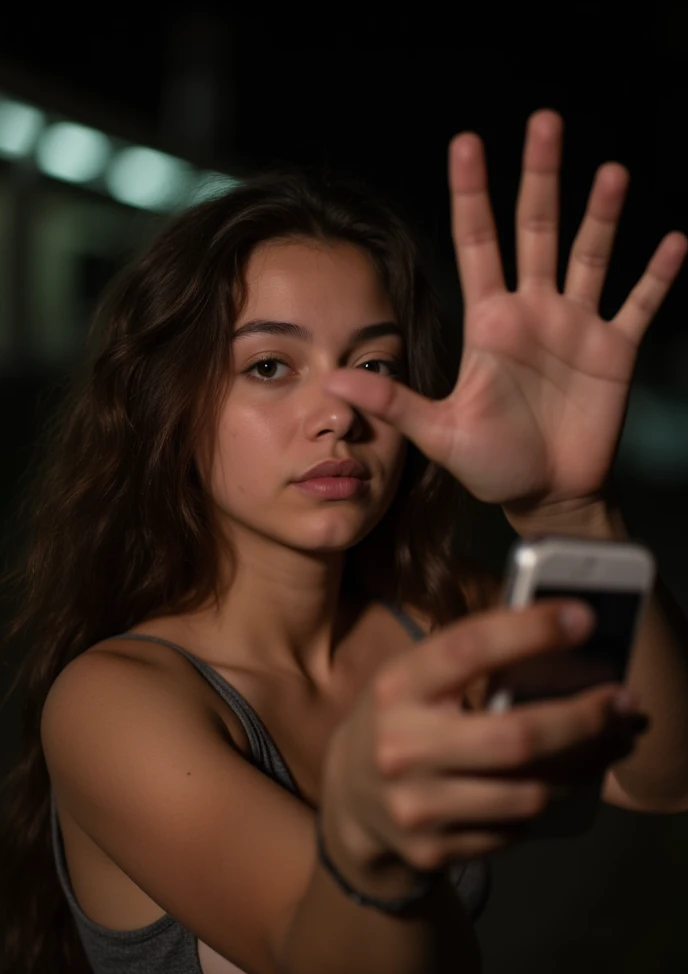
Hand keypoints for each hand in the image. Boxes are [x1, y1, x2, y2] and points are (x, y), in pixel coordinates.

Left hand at [321, 110, 687, 511]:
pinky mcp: (614, 351)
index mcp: (490, 321)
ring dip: (601, 214)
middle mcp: (533, 311)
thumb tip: (332, 381)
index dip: (472, 193)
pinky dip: (657, 276)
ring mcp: (576, 326)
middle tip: (543, 122)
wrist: (545, 496)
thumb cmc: (491, 465)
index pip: (477, 242)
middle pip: (536, 229)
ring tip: (610, 172)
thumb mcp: (438, 433)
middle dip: (539, 178)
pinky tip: (674, 241)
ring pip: (590, 254)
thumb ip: (394, 402)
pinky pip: (639, 304)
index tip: (466, 142)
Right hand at [322, 600, 647, 872]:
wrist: (350, 804)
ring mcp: (416, 806)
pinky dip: (544, 801)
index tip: (583, 618)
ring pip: (528, 792)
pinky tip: (555, 780)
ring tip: (605, 743)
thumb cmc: (399, 720)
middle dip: (583, 718)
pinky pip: (516, 828)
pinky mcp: (434, 851)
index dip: (529, 631)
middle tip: (624, 702)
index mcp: (397, 687)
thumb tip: (558, 639)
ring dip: (579, 767)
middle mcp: (401, 747)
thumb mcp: (413, 679)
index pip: (468, 648)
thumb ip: (467, 661)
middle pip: (515, 736)